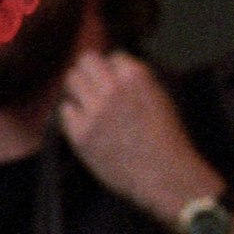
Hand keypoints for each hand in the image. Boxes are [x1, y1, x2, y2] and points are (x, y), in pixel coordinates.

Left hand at [57, 51, 224, 225]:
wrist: (165, 176)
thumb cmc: (169, 141)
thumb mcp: (161, 97)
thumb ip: (137, 81)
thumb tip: (115, 70)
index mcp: (136, 77)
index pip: (114, 56)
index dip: (115, 69)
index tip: (117, 83)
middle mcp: (113, 89)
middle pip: (86, 60)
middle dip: (92, 72)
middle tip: (95, 87)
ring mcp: (94, 111)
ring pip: (72, 79)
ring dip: (79, 88)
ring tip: (90, 103)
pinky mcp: (80, 133)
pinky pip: (65, 110)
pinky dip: (73, 114)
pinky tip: (87, 124)